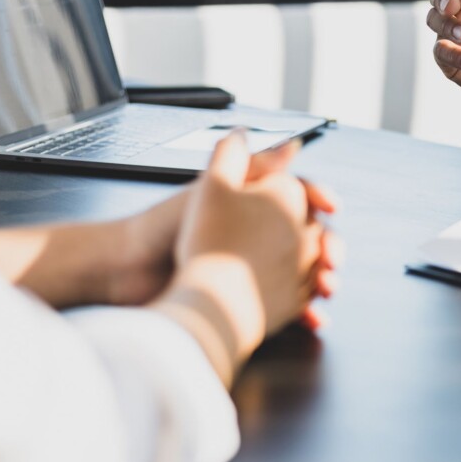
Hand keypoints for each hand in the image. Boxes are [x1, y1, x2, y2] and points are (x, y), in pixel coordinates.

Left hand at [112, 140, 336, 307]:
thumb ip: (251, 165)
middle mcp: (256, 235)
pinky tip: (313, 318)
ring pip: (304, 273)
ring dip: (322, 280)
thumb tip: (293, 144)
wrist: (128, 272)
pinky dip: (304, 312)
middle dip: (328, 247)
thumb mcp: (213, 189)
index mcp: (250, 205)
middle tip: (332, 257)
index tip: (331, 207)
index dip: (318, 200)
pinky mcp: (248, 302)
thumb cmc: (164, 226)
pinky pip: (287, 307)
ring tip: (326, 288)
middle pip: (308, 238)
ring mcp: (254, 269)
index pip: (298, 197)